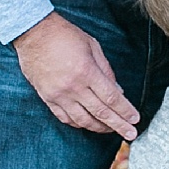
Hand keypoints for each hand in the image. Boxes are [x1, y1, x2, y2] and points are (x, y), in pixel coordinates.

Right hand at [14, 11, 140, 138]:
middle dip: (118, 125)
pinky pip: (64, 117)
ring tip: (111, 131)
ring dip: (99, 128)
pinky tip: (88, 125)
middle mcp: (73, 87)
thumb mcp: (92, 46)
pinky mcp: (47, 98)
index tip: (135, 119)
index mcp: (87, 72)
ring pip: (82, 120)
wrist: (33, 33)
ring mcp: (59, 95)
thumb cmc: (64, 35)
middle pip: (100, 112)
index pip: (111, 98)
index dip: (125, 111)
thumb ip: (106, 70)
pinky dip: (78, 124)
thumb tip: (117, 90)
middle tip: (131, 134)